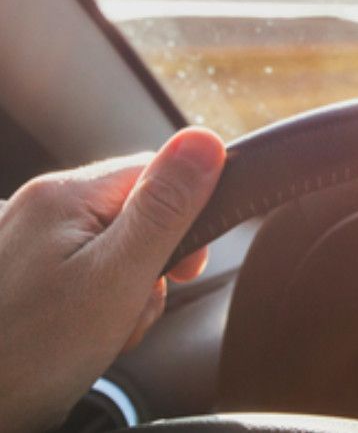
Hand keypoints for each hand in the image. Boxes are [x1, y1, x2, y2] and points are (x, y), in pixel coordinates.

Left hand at [0, 127, 224, 431]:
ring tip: (104, 330)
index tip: (186, 269)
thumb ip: (164, 208)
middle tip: (134, 309)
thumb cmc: (32, 352)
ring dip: (123, 291)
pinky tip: (81, 334)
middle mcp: (35, 207)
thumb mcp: (118, 277)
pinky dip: (92, 303)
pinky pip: (78, 272)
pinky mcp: (17, 275)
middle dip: (149, 265)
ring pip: (108, 249)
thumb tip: (205, 140)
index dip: (185, 218)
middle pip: (132, 214)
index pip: (154, 173)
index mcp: (62, 195)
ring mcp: (19, 242)